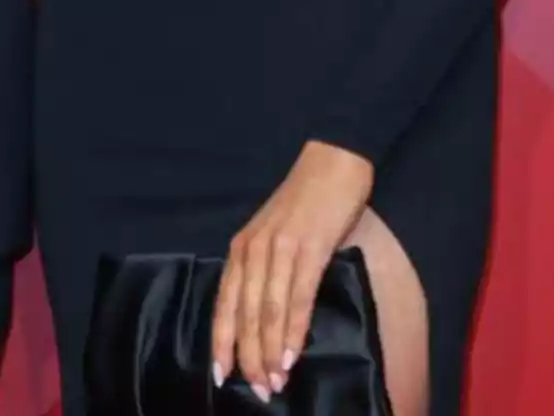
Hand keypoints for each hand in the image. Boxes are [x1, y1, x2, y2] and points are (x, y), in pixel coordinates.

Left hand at [210, 140, 372, 402]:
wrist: (332, 162)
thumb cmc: (305, 203)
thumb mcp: (275, 236)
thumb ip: (267, 271)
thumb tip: (265, 321)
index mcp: (242, 246)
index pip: (225, 301)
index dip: (222, 339)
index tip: (221, 374)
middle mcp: (254, 248)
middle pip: (244, 312)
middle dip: (249, 356)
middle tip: (257, 391)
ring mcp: (280, 248)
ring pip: (267, 310)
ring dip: (270, 351)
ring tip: (274, 383)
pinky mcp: (309, 248)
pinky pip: (297, 297)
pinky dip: (292, 329)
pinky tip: (291, 354)